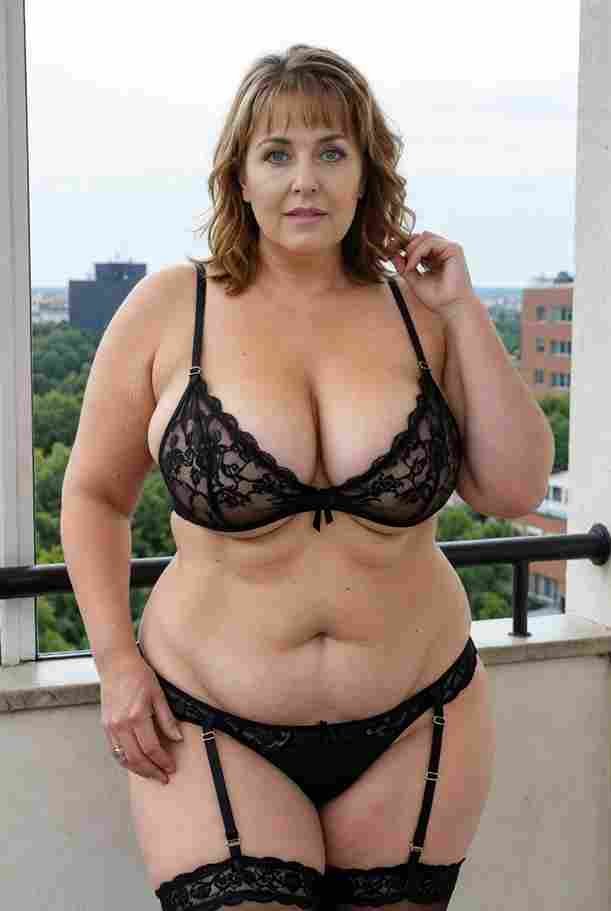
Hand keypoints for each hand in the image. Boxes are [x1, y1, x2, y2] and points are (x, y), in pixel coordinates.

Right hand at [99, 651, 182, 784]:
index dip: (162, 761)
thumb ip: (167, 719)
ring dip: (138, 769)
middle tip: (163, 777)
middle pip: (137, 758)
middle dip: (151, 771)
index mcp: (136, 716)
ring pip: (124, 758)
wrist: (116, 664)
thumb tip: (177, 739)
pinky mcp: (105, 726)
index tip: (171, 767)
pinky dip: (126, 760)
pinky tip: (135, 762)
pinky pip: (115, 750)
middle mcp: (121, 725)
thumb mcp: (158, 694)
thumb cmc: (139, 675)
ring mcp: (111, 727)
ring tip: (151, 773)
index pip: (151, 748)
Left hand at [391, 231, 476, 318]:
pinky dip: (417, 252)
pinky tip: (413, 265)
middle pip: (420, 236)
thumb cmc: (437, 298)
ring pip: (424, 237)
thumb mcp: (414, 281)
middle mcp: (443, 251)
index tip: (391, 253)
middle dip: (406, 245)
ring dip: (411, 250)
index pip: (418, 243)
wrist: (452, 307)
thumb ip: (404, 267)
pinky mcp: (454, 249)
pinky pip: (430, 242)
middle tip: (397, 259)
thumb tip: (393, 254)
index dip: (404, 246)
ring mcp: (449, 249)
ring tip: (408, 266)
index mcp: (435, 257)